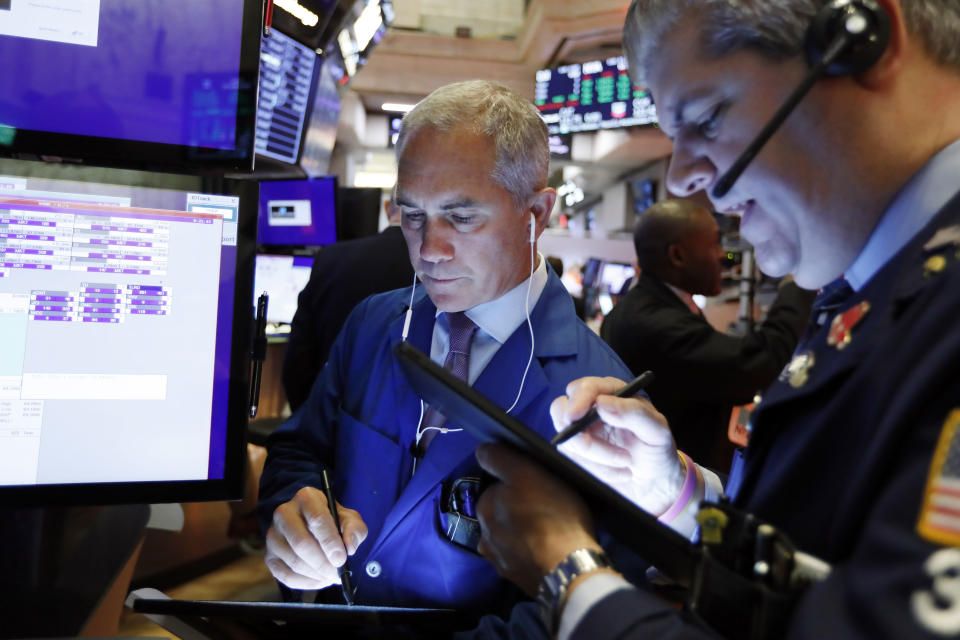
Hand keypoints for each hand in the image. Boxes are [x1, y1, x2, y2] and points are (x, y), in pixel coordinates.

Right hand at [264, 486, 367, 589]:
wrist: (311, 526)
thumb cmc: (333, 521)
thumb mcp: (349, 519)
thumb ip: (354, 529)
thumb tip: (349, 547)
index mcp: (306, 497)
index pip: (317, 519)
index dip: (330, 542)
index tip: (341, 559)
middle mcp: (284, 513)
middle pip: (301, 543)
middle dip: (322, 563)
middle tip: (337, 573)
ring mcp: (273, 535)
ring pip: (294, 561)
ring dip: (316, 574)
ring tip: (331, 576)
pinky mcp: (269, 556)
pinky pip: (285, 575)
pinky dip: (306, 583)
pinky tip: (319, 580)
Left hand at [475, 443, 601, 595]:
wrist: (569, 569)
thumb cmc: (550, 514)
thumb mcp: (526, 473)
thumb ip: (499, 459)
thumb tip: (481, 451)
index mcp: (484, 507)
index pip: (497, 487)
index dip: (516, 484)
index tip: (536, 487)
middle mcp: (484, 535)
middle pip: (501, 514)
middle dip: (516, 510)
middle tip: (545, 509)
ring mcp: (499, 561)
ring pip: (509, 537)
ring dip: (521, 533)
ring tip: (548, 533)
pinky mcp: (516, 579)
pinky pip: (521, 559)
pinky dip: (529, 554)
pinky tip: (547, 552)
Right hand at [550, 376, 683, 516]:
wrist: (655, 479)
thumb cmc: (656, 448)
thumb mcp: (657, 431)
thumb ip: (634, 413)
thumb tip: (602, 403)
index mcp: (612, 393)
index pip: (584, 388)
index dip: (577, 400)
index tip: (576, 416)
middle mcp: (591, 408)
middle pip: (561, 410)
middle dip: (577, 433)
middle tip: (594, 447)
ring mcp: (580, 430)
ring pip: (566, 440)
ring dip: (596, 457)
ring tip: (625, 462)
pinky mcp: (576, 453)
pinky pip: (573, 461)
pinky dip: (597, 470)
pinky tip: (618, 472)